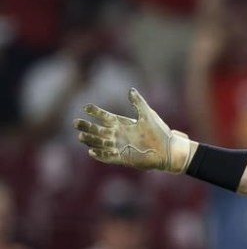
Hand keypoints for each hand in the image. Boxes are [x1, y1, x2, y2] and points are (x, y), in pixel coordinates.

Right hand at [75, 88, 194, 172]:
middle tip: (76, 123)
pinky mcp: (123, 158)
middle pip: (98, 130)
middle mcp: (118, 135)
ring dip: (90, 140)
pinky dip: (100, 155)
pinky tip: (92, 152)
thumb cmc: (160, 132)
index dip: (95, 112)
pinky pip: (108, 157)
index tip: (86, 107)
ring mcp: (120, 147)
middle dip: (87, 126)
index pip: (105, 117)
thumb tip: (130, 90)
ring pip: (100, 143)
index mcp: (123, 124)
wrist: (169, 150)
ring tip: (81, 136)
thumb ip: (138, 103)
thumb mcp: (148, 115)